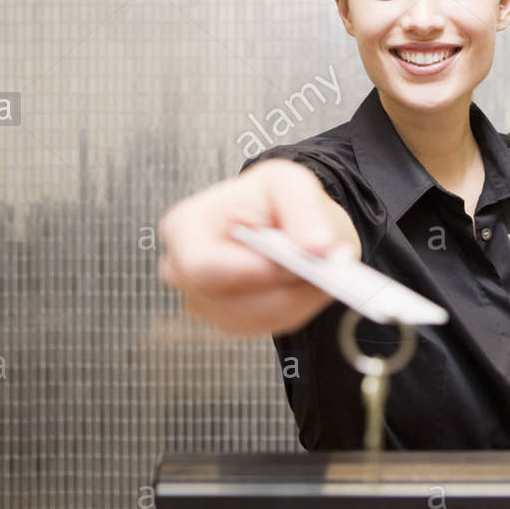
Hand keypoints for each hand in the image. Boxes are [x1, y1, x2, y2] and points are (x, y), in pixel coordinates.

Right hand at [156, 158, 361, 336]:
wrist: (280, 218)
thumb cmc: (271, 197)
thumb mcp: (291, 183)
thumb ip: (305, 210)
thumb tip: (318, 248)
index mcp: (185, 228)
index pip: (205, 267)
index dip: (254, 271)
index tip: (297, 262)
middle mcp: (183, 271)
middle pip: (234, 302)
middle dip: (286, 289)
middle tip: (327, 269)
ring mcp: (203, 301)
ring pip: (258, 318)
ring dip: (298, 298)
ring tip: (322, 270)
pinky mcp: (229, 320)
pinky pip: (269, 325)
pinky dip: (297, 306)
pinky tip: (307, 283)